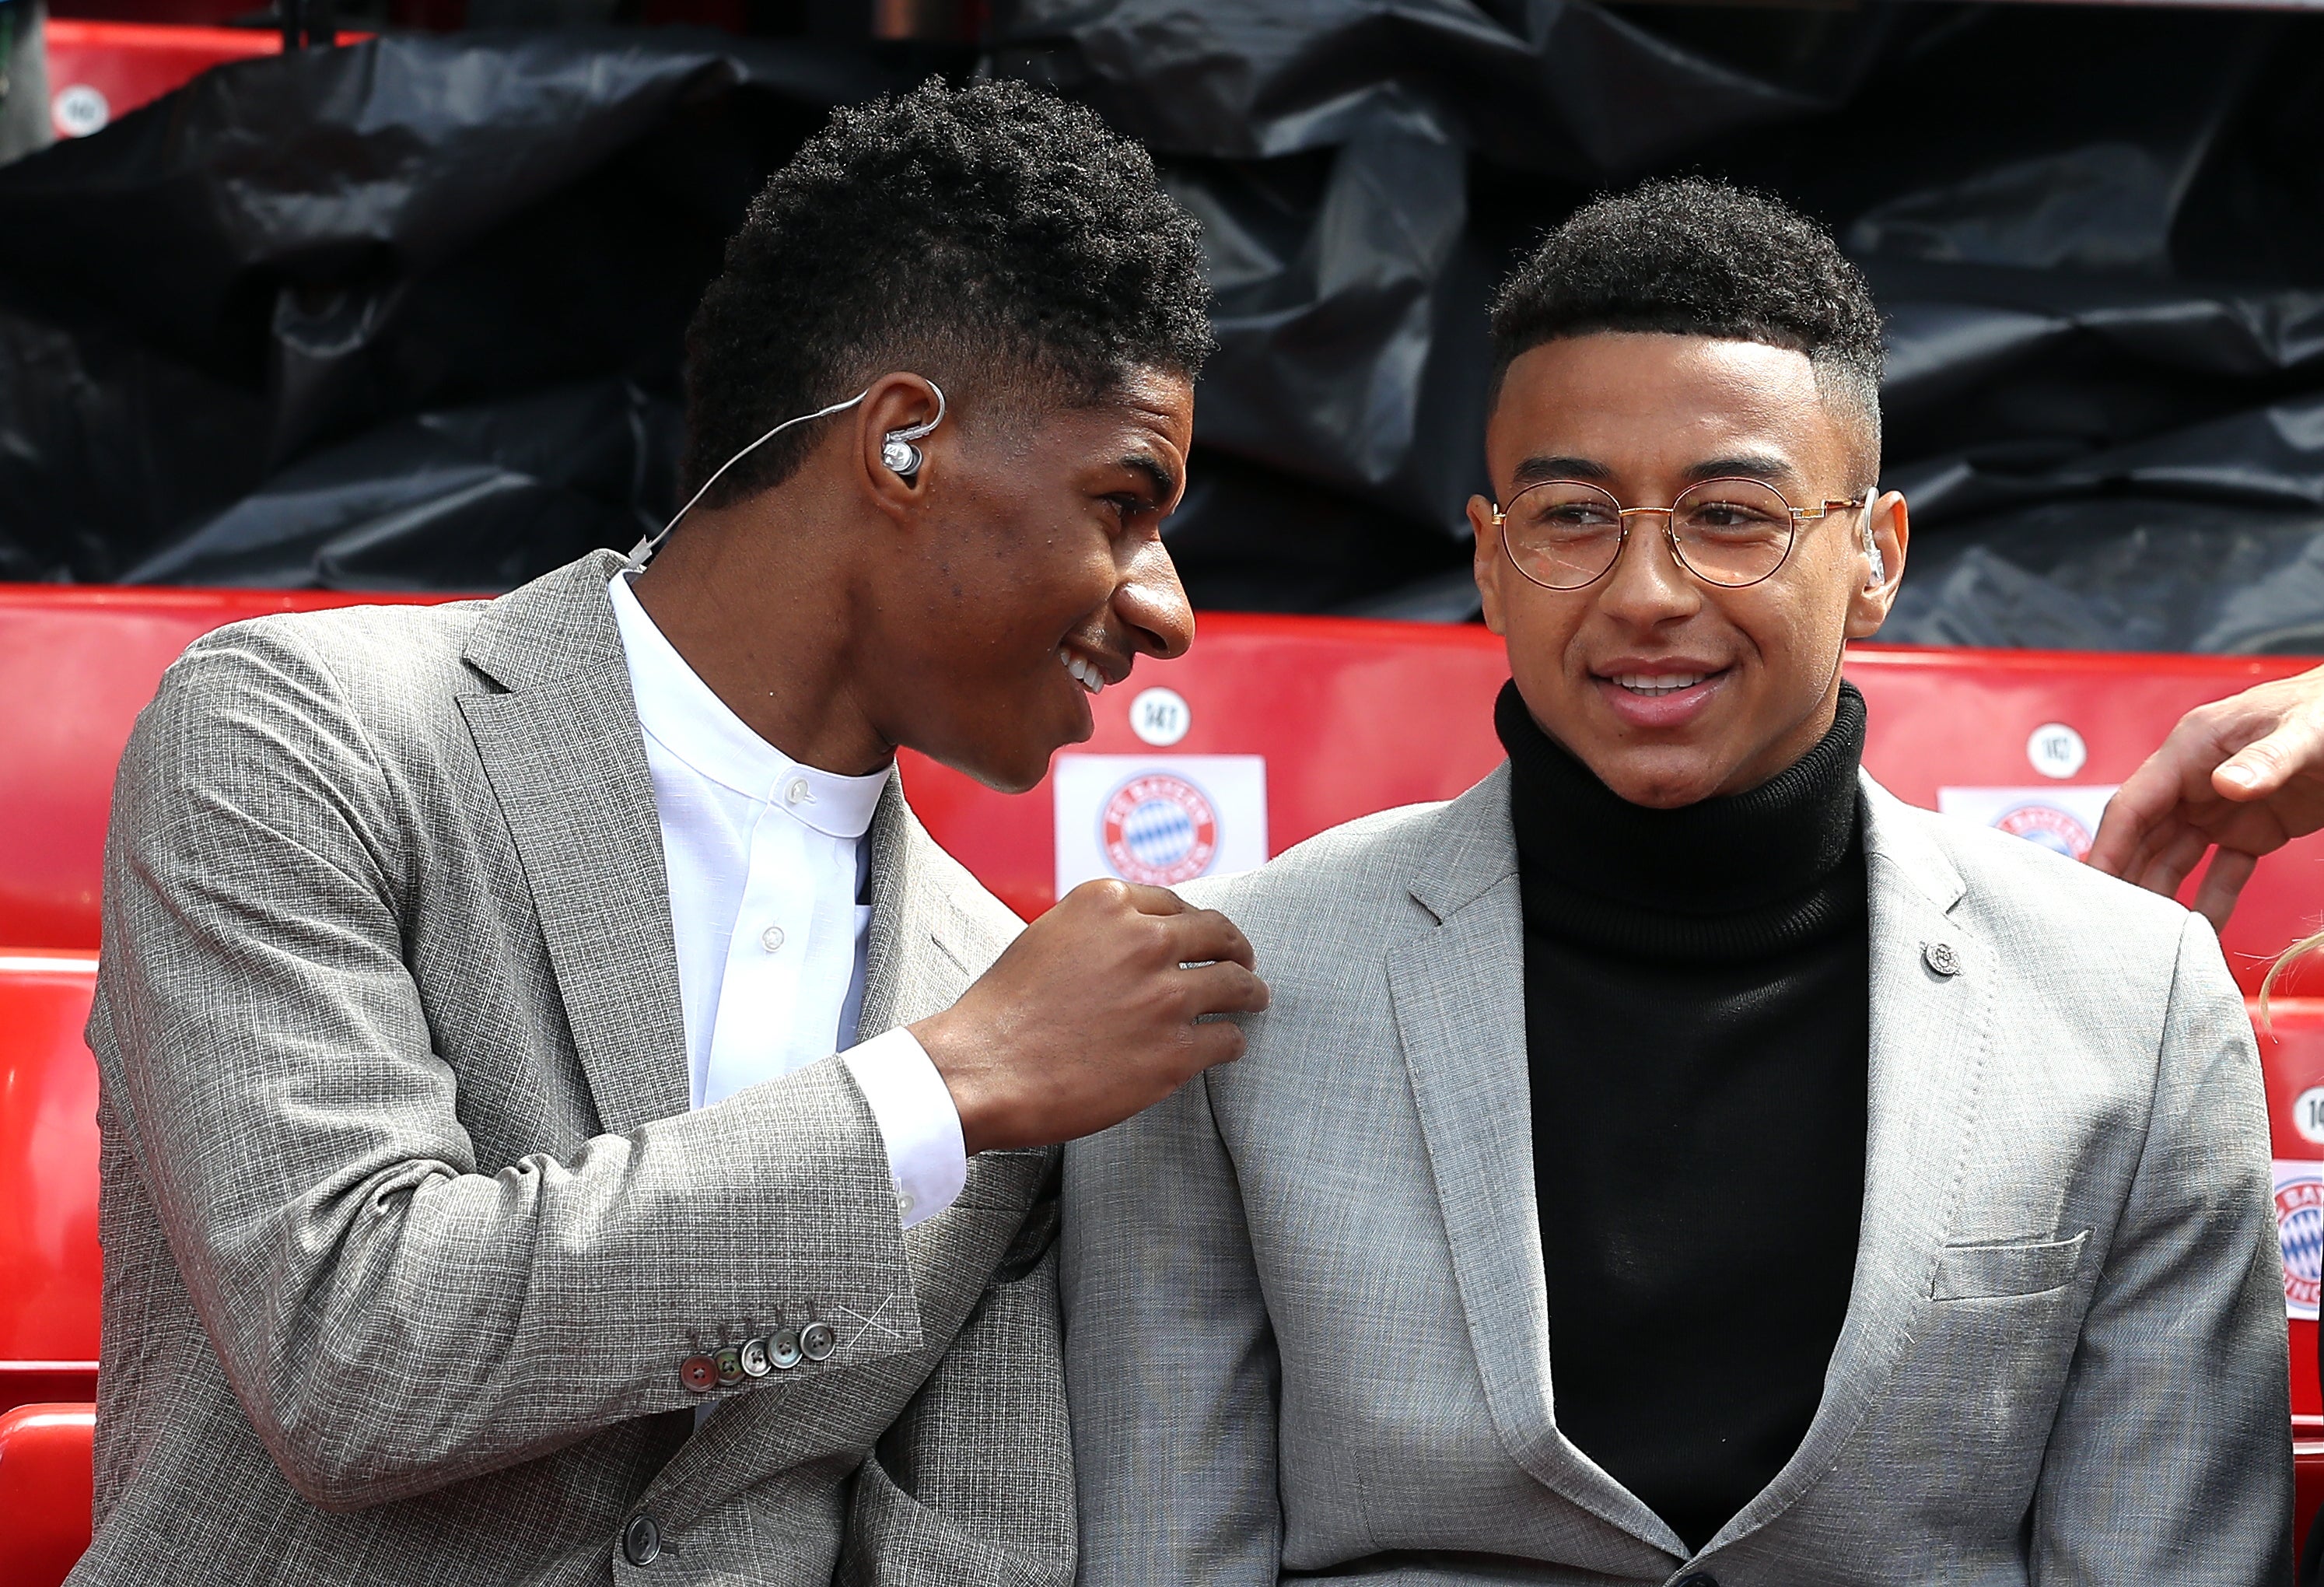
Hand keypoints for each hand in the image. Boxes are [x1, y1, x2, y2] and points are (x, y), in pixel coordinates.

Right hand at [911, 879, 1269, 1153]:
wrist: (981, 1070)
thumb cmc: (1001, 1011)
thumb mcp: (1046, 938)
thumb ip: (1095, 931)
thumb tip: (1131, 940)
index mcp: (1107, 903)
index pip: (1174, 904)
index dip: (1191, 924)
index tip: (1200, 938)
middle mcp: (1143, 939)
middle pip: (1217, 934)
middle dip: (1235, 948)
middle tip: (1244, 962)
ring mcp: (1164, 996)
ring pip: (1236, 983)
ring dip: (1250, 991)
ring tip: (1254, 999)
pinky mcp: (1174, 1051)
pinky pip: (1227, 1038)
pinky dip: (1232, 1042)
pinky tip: (1227, 1046)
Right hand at [2086, 663, 2323, 928]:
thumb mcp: (2301, 731)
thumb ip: (2266, 759)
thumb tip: (2227, 786)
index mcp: (2191, 748)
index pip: (2134, 804)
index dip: (2109, 845)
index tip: (2095, 885)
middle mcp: (2196, 781)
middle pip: (2145, 838)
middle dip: (2127, 878)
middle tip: (2115, 922)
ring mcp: (2221, 808)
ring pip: (2176, 859)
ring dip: (2164, 895)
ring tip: (2154, 935)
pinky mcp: (2251, 831)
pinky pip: (2223, 871)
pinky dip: (2213, 900)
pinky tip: (2205, 930)